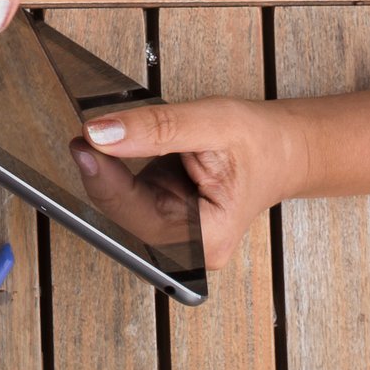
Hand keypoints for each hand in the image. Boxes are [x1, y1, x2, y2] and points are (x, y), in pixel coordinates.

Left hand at [76, 97, 309, 269]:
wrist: (284, 149)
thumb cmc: (262, 143)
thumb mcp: (212, 123)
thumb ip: (155, 129)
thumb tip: (102, 134)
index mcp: (206, 238)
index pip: (135, 213)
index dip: (104, 178)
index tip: (85, 143)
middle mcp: (188, 246)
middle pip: (121, 213)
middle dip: (101, 171)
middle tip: (88, 133)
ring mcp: (174, 235)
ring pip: (119, 205)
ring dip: (108, 170)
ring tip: (108, 137)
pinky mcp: (164, 218)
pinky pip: (126, 197)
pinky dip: (118, 171)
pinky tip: (120, 150)